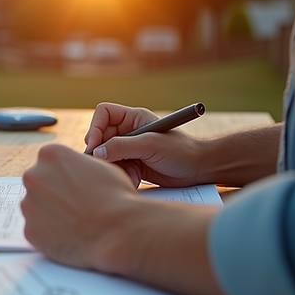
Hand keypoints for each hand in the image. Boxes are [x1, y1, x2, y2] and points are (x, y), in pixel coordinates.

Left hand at [21, 144, 139, 272]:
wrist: (118, 232)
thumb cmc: (115, 197)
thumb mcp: (100, 166)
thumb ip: (79, 166)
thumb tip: (74, 172)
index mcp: (50, 154)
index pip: (50, 161)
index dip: (64, 174)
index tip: (74, 184)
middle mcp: (33, 176)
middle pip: (39, 183)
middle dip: (53, 193)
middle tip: (74, 205)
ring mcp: (28, 204)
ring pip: (35, 207)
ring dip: (50, 213)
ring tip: (74, 222)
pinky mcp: (29, 230)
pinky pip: (37, 230)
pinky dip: (49, 234)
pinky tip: (69, 236)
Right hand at [85, 102, 204, 187]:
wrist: (199, 169)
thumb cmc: (181, 151)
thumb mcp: (150, 145)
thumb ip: (121, 147)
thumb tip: (97, 152)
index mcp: (133, 118)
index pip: (103, 114)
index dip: (95, 128)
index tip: (94, 146)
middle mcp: (129, 131)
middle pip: (101, 137)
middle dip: (102, 152)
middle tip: (105, 165)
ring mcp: (131, 148)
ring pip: (107, 155)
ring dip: (114, 167)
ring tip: (127, 175)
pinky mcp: (134, 164)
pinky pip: (118, 168)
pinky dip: (123, 175)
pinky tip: (135, 181)